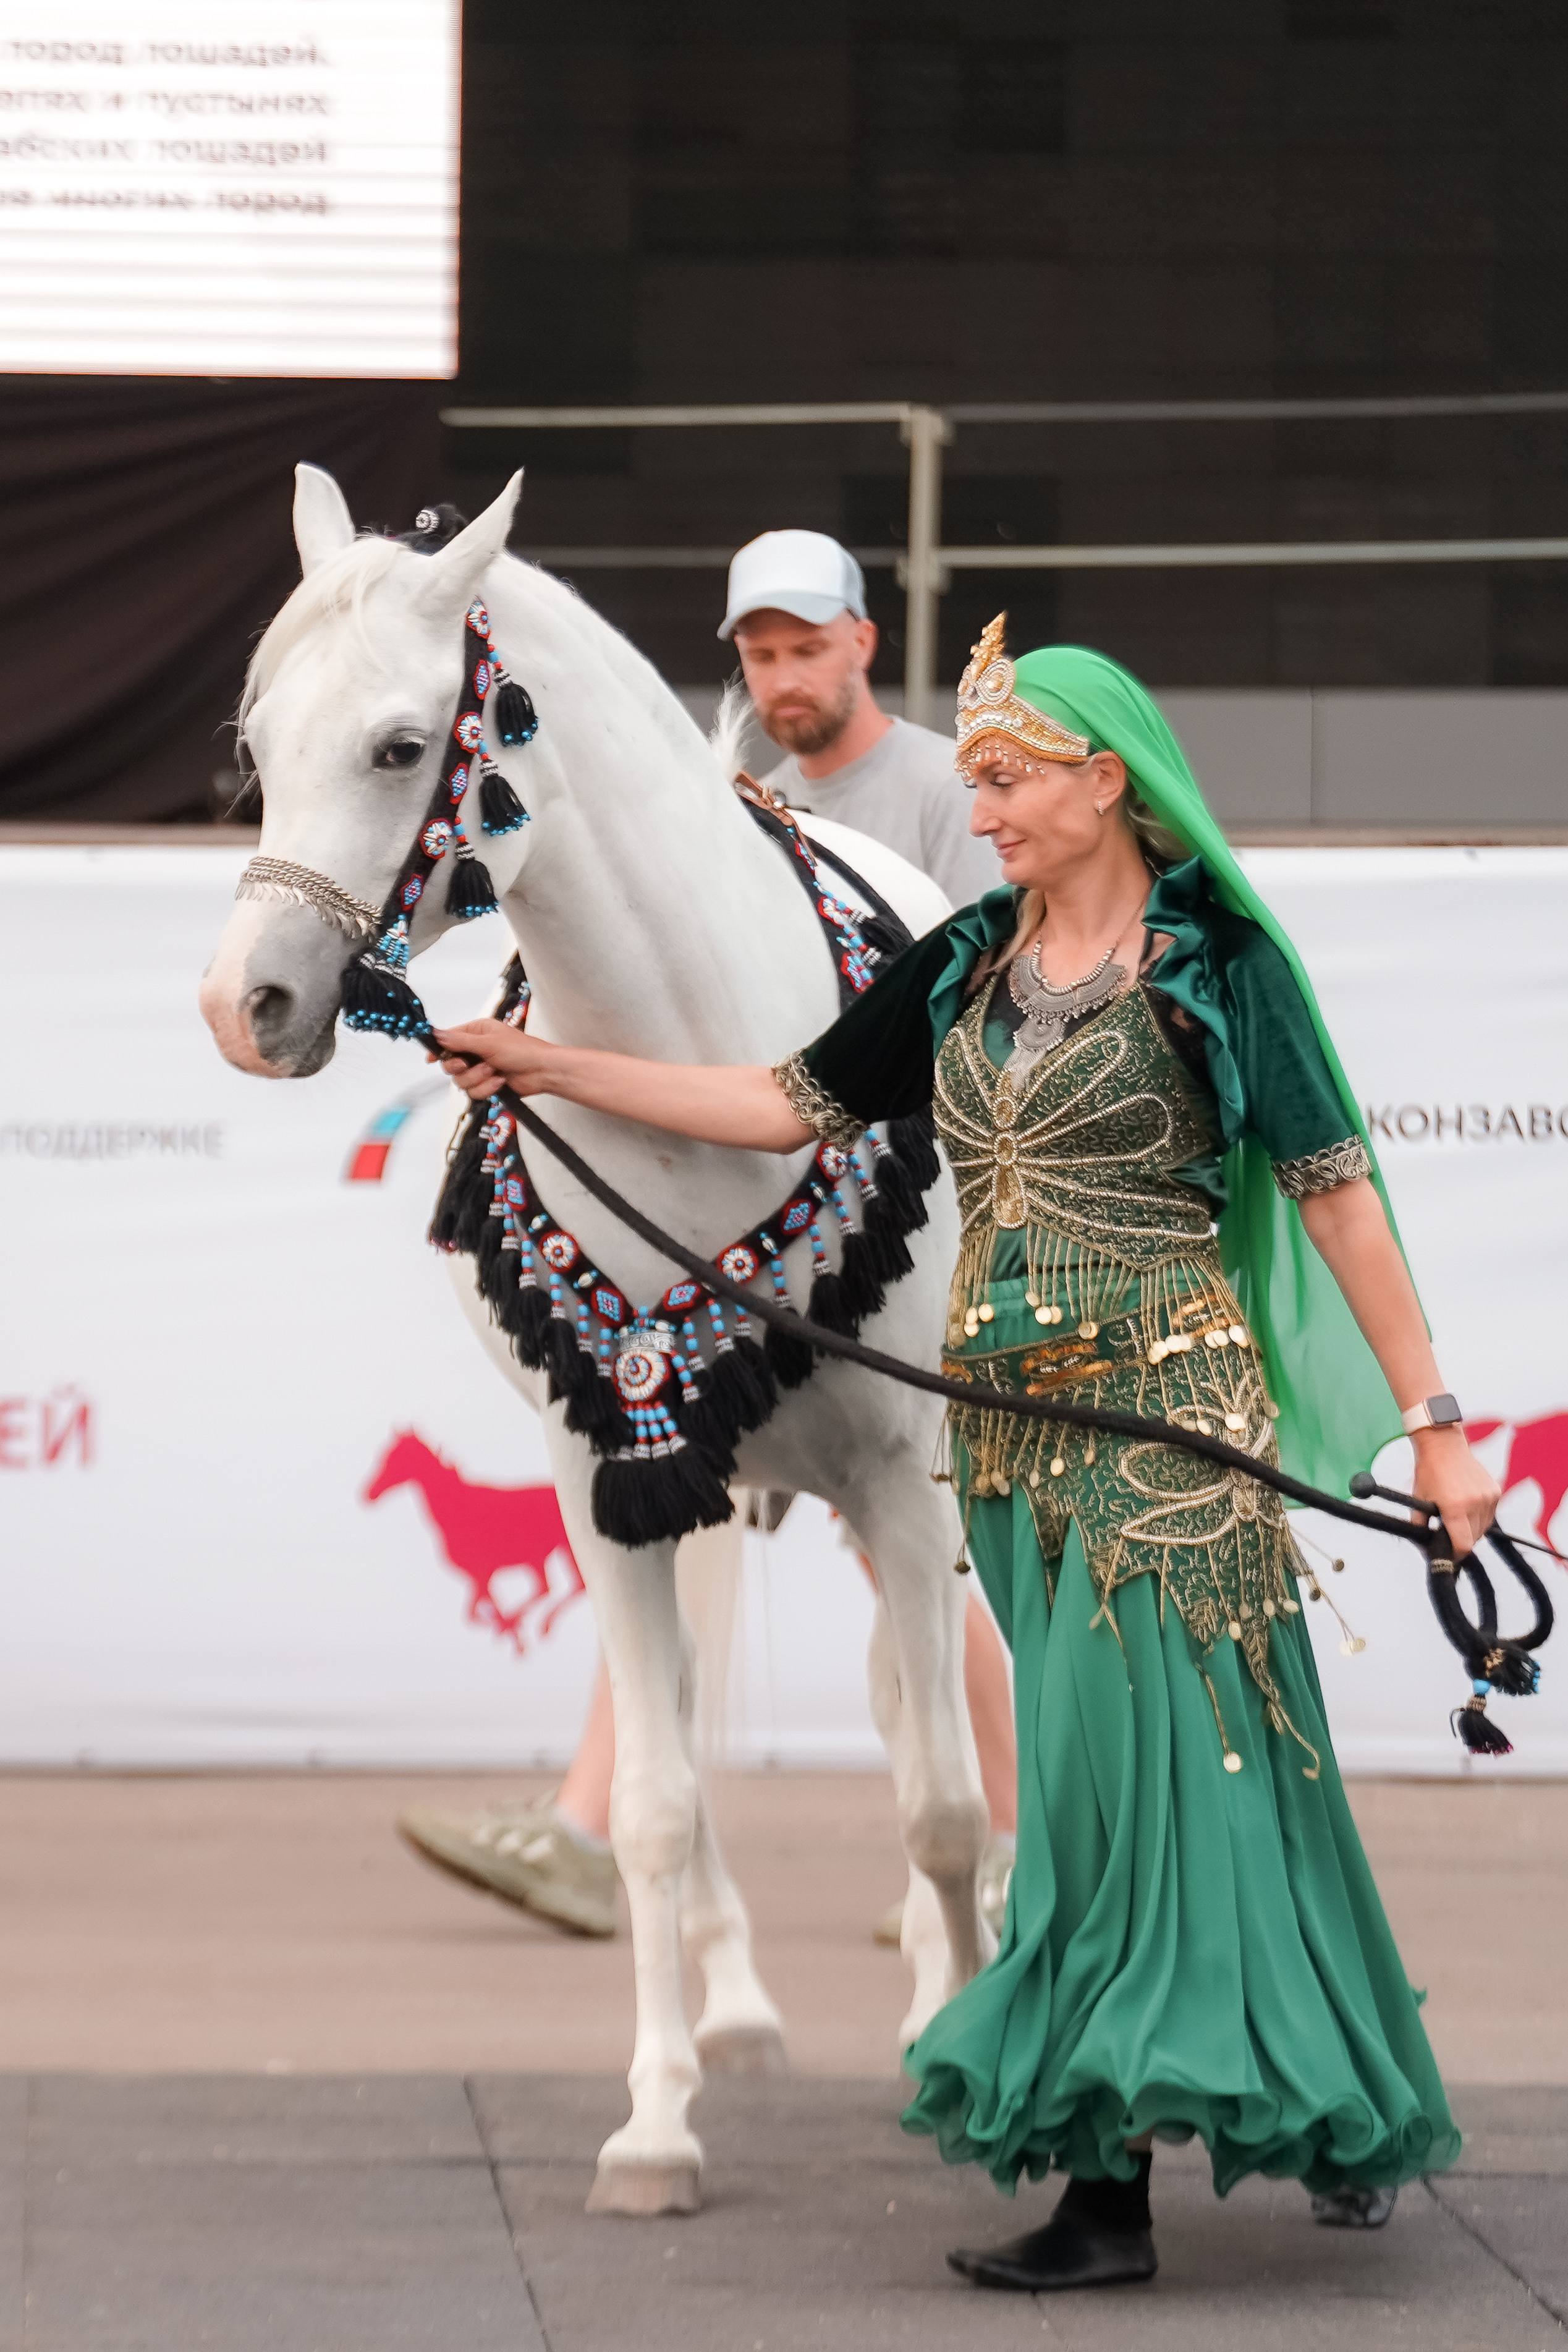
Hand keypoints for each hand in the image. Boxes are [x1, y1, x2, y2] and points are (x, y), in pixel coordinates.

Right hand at [429, 1018, 559, 1101]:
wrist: (543, 1071)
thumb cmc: (523, 1050)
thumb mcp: (489, 1043)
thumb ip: (461, 1042)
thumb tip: (438, 1035)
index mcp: (475, 1033)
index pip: (448, 1040)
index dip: (438, 1049)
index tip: (431, 1058)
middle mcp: (475, 1050)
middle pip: (450, 1064)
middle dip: (461, 1068)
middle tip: (470, 1065)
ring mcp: (481, 1068)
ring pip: (461, 1081)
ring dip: (478, 1079)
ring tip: (494, 1072)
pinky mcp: (487, 1084)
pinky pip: (474, 1092)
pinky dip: (487, 1088)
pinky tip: (500, 1081)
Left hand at [1409, 1429, 1501, 1559]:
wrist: (1443, 1445)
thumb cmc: (1429, 1471)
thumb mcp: (1418, 1500)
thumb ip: (1420, 1526)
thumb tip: (1424, 1547)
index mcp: (1455, 1507)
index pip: (1463, 1545)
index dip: (1455, 1555)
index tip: (1449, 1556)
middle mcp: (1475, 1503)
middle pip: (1474, 1539)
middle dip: (1461, 1541)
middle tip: (1449, 1536)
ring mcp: (1488, 1497)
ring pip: (1483, 1528)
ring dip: (1471, 1530)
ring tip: (1457, 1519)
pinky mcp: (1496, 1491)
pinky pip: (1490, 1515)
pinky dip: (1479, 1517)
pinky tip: (1467, 1508)